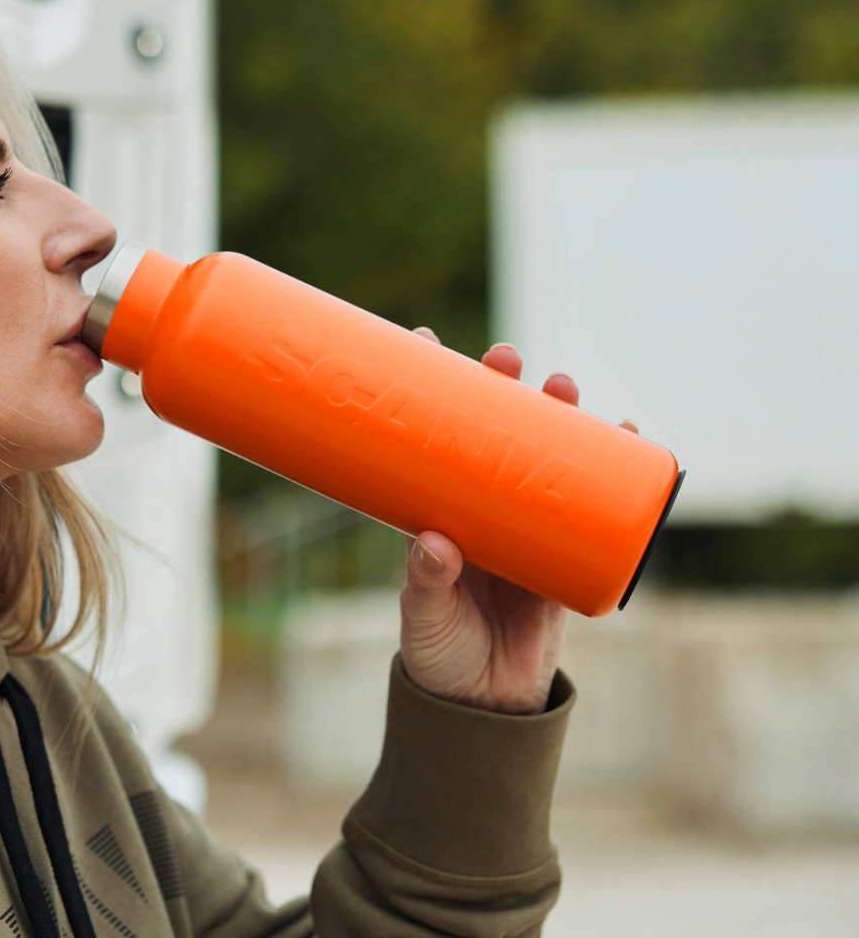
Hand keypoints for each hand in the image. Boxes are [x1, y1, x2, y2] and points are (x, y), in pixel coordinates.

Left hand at [398, 327, 639, 714]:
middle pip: (495, 434)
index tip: (424, 342)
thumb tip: (437, 544)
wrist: (485, 707)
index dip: (431, 392)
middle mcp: (484, 509)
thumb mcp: (423, 617)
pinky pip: (593, 507)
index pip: (433, 439)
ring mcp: (527, 528)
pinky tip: (626, 438)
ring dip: (560, 418)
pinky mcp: (566, 555)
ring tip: (564, 387)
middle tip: (506, 360)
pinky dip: (613, 472)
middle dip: (503, 391)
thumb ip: (426, 583)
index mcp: (440, 512)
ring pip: (547, 459)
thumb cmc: (439, 655)